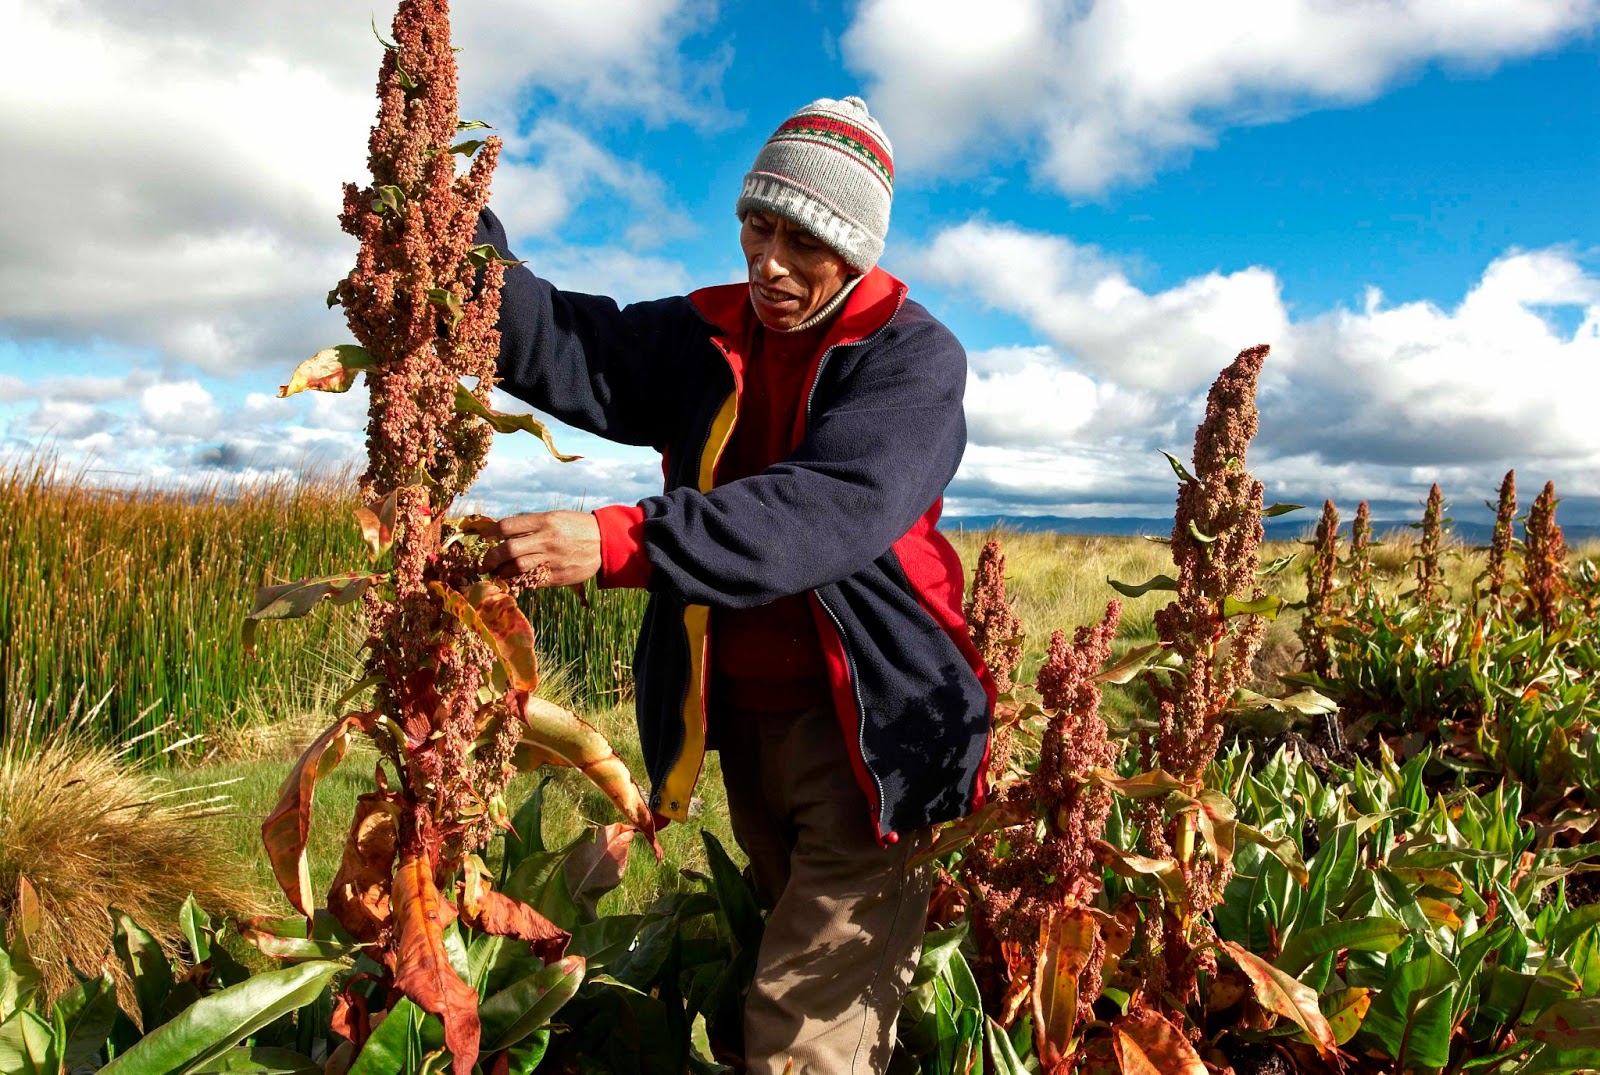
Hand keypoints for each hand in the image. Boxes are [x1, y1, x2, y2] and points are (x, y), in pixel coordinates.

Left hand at [482, 510, 600, 586]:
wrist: (605, 542)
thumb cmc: (576, 527)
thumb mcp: (556, 518)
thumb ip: (532, 525)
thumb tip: (504, 533)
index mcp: (545, 521)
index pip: (508, 526)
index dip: (490, 533)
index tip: (483, 539)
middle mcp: (547, 539)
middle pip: (508, 549)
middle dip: (490, 558)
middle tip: (483, 564)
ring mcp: (552, 559)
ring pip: (516, 567)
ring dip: (501, 572)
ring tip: (496, 573)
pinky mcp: (557, 576)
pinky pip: (530, 581)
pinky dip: (517, 582)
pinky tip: (512, 581)